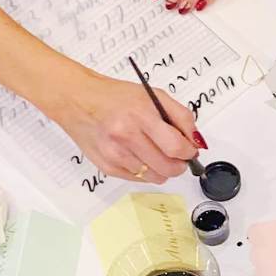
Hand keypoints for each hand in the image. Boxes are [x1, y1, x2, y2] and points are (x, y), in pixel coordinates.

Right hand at [52, 71, 201, 182]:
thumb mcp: (155, 96)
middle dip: (180, 164)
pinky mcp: (106, 167)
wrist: (79, 101)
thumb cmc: (117, 97)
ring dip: (164, 169)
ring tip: (158, 154)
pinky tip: (140, 155)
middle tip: (179, 156)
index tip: (191, 150)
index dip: (189, 152)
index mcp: (141, 115)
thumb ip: (181, 117)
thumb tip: (196, 141)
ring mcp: (114, 154)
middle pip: (167, 167)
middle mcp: (126, 137)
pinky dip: (146, 171)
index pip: (175, 146)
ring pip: (155, 177)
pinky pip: (137, 179)